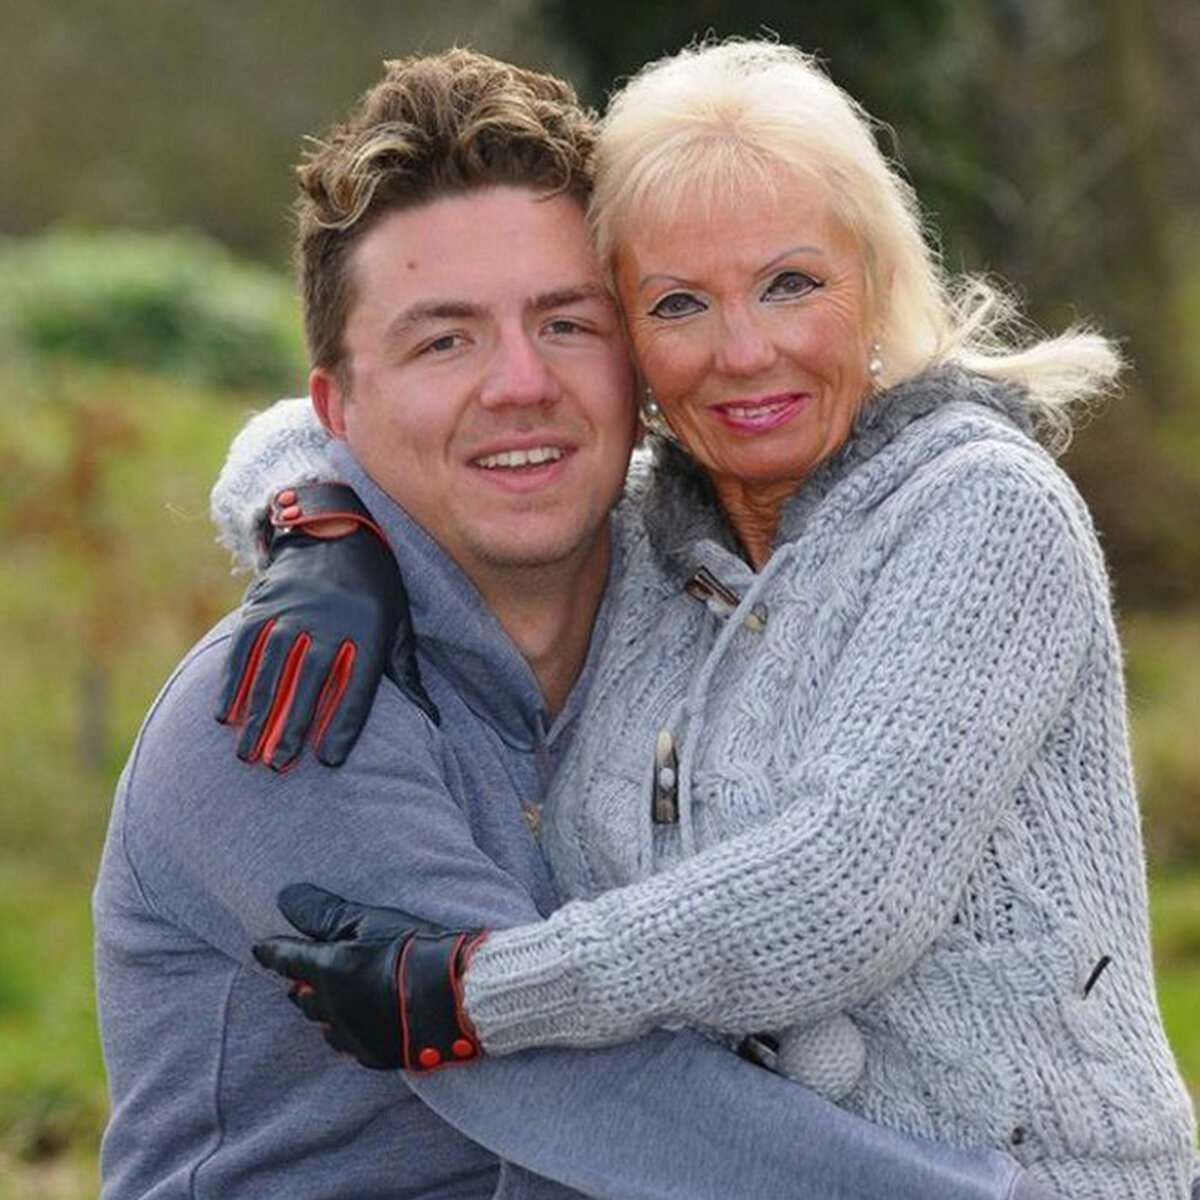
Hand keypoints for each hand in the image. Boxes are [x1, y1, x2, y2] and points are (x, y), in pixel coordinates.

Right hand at [215, 483, 438, 769]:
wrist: (340, 531)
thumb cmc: (376, 592)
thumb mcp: (398, 626)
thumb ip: (406, 674)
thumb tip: (434, 721)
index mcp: (368, 631)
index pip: (356, 686)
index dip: (342, 725)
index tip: (330, 761)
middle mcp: (330, 620)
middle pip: (310, 681)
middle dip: (292, 726)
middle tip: (280, 766)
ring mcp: (294, 610)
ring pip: (273, 668)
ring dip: (258, 712)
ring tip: (247, 753)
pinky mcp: (265, 602)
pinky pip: (245, 646)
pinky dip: (234, 680)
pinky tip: (225, 714)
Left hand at [253, 883, 486, 1071]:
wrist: (459, 993)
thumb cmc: (417, 947)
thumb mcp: (371, 921)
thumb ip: (326, 913)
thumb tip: (287, 897)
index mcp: (329, 971)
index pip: (285, 960)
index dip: (270, 952)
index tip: (259, 949)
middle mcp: (333, 1008)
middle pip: (302, 997)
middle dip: (302, 983)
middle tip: (306, 972)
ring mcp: (352, 1035)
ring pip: (323, 1024)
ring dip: (325, 1009)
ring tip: (337, 997)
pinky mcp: (374, 1055)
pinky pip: (348, 1043)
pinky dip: (348, 1029)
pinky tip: (361, 1020)